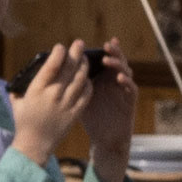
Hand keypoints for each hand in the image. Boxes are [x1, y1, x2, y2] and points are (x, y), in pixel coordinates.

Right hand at [9, 39, 89, 164]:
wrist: (35, 144)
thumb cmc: (24, 121)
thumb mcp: (18, 100)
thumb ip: (20, 87)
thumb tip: (21, 76)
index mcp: (37, 89)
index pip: (51, 66)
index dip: (58, 54)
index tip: (61, 46)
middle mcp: (53, 95)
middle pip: (69, 70)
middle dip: (75, 54)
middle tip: (79, 43)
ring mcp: (66, 104)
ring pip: (80, 81)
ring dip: (84, 67)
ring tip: (86, 58)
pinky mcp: (75, 113)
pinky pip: (86, 96)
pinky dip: (89, 86)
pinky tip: (89, 79)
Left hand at [78, 39, 136, 180]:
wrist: (105, 139)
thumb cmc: (90, 118)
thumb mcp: (77, 97)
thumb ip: (70, 83)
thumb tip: (49, 71)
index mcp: (102, 79)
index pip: (103, 59)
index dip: (102, 50)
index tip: (95, 42)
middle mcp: (114, 82)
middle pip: (117, 61)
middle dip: (113, 52)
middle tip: (106, 45)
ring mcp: (123, 91)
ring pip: (126, 72)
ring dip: (119, 65)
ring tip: (108, 60)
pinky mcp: (130, 102)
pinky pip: (132, 89)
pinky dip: (127, 82)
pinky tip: (119, 78)